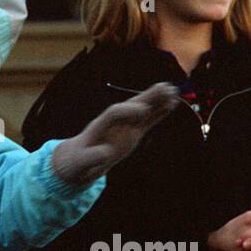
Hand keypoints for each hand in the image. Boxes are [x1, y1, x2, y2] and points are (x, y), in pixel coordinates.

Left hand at [50, 83, 179, 185]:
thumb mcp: (81, 163)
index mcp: (99, 127)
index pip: (114, 113)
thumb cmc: (76, 162)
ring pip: (142, 111)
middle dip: (146, 97)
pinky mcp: (132, 133)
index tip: (142, 111)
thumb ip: (92, 157)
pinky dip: (158, 113)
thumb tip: (106, 152)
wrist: (77, 162)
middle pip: (130, 105)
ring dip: (156, 101)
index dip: (128, 111)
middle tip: (164, 87)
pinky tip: (170, 104)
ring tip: (173, 90)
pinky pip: (148, 121)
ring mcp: (124, 127)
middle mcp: (113, 123)